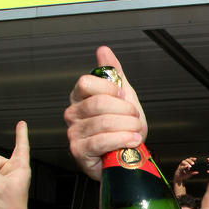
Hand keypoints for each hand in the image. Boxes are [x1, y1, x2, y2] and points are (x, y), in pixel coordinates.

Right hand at [64, 46, 146, 180]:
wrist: (125, 156)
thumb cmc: (121, 128)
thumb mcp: (123, 97)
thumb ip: (113, 73)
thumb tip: (104, 51)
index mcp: (80, 97)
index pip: (87, 82)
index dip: (111, 89)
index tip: (124, 97)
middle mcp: (73, 113)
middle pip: (98, 103)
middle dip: (125, 111)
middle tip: (134, 117)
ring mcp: (74, 132)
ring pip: (104, 122)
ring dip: (128, 127)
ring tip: (136, 131)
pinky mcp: (79, 151)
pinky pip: (102, 141)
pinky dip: (123, 140)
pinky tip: (132, 140)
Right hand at [174, 157, 198, 182]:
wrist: (179, 179)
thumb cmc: (183, 175)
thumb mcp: (189, 174)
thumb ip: (193, 173)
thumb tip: (197, 172)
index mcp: (186, 164)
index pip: (189, 160)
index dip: (192, 159)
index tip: (195, 159)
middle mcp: (183, 164)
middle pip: (186, 160)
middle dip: (190, 161)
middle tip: (193, 163)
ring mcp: (180, 166)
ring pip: (183, 162)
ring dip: (187, 163)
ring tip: (190, 166)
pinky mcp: (178, 169)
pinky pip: (181, 167)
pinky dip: (183, 166)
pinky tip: (186, 166)